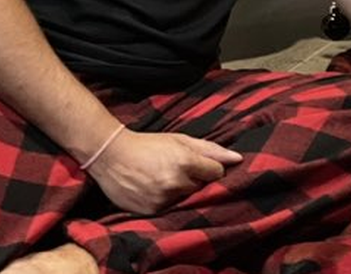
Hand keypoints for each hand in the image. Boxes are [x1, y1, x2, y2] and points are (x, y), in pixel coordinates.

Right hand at [88, 129, 242, 213]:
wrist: (112, 156)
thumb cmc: (149, 144)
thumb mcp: (180, 140)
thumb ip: (210, 149)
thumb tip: (238, 158)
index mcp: (185, 162)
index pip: (216, 172)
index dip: (211, 168)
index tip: (201, 164)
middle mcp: (175, 182)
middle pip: (201, 186)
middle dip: (195, 178)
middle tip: (177, 168)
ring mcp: (162, 199)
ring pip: (186, 198)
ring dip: (180, 190)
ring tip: (163, 177)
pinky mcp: (151, 211)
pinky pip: (170, 208)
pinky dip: (166, 199)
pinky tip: (154, 187)